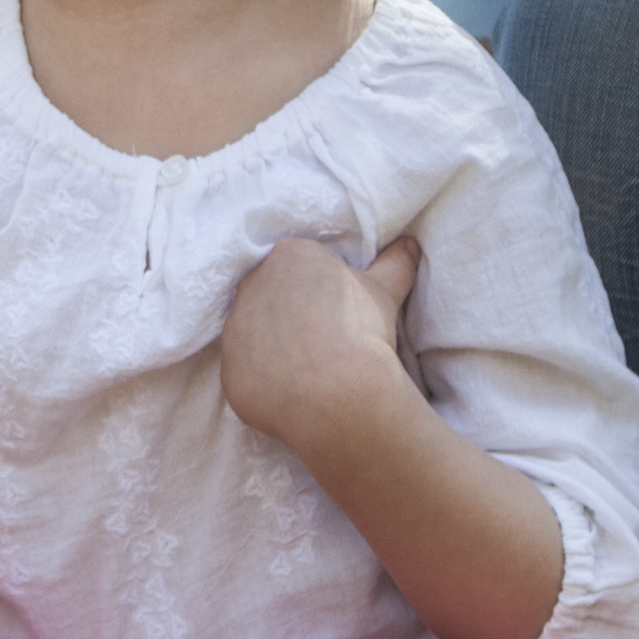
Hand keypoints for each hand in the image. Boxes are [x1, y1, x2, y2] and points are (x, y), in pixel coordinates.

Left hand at [218, 235, 419, 452]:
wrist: (341, 392)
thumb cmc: (363, 332)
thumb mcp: (385, 291)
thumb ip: (394, 263)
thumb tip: (410, 245)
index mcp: (289, 257)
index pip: (296, 266)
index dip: (315, 290)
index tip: (332, 311)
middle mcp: (252, 285)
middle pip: (267, 295)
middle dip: (287, 313)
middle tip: (317, 340)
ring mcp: (235, 328)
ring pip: (250, 333)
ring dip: (270, 346)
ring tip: (304, 369)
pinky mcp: (229, 370)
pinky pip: (244, 372)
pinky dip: (262, 381)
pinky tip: (288, 393)